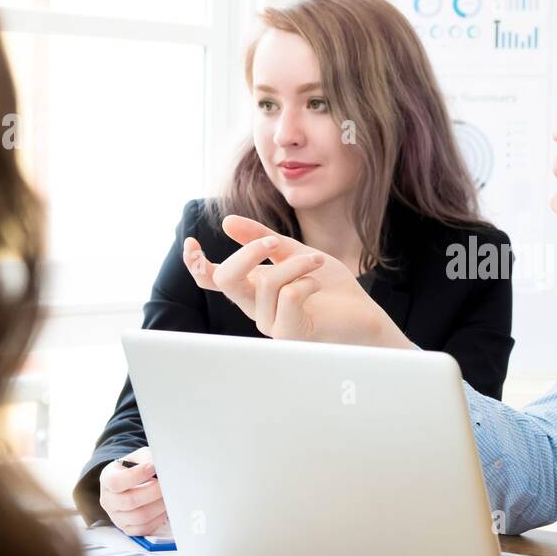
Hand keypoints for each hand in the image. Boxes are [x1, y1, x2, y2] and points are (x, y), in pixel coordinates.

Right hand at [98, 447, 168, 535]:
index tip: (153, 467)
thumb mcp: (140, 457)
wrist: (133, 483)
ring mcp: (116, 517)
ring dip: (159, 505)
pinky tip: (164, 507)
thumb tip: (160, 465)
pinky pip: (144, 528)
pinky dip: (158, 518)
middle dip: (153, 492)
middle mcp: (108, 500)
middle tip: (167, 483)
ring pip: (139, 517)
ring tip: (169, 495)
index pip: (116, 482)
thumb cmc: (137, 468)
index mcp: (107, 479)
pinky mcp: (128, 528)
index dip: (137, 475)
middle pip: (129, 501)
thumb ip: (147, 458)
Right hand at [184, 216, 413, 348]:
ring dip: (295, 264)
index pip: (213, 280)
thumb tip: (227, 221)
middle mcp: (256, 308)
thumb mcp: (295, 252)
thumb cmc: (332, 289)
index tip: (192, 242)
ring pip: (266, 282)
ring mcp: (272, 324)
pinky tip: (318, 285)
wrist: (364, 317)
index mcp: (254, 289)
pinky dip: (305, 282)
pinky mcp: (292, 334)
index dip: (196, 265)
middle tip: (274, 241)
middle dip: (248, 251)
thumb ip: (263, 238)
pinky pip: (288, 297)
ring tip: (318, 261)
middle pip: (226, 279)